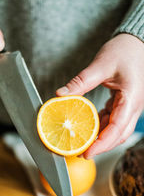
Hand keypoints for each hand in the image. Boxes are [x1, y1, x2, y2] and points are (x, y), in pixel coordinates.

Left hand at [56, 34, 143, 157]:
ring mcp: (131, 106)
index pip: (117, 128)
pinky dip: (102, 126)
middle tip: (82, 152)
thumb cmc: (125, 50)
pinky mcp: (125, 104)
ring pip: (117, 130)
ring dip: (101, 137)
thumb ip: (81, 81)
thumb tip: (60, 94)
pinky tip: (89, 126)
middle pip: (119, 135)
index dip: (102, 143)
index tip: (87, 152)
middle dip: (101, 146)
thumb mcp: (101, 65)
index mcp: (131, 98)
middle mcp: (134, 106)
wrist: (138, 43)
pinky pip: (115, 120)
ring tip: (83, 142)